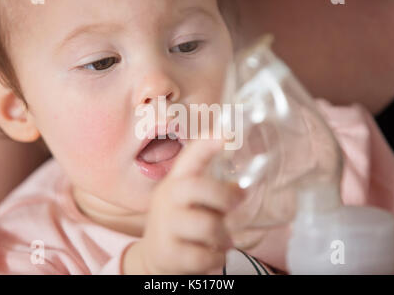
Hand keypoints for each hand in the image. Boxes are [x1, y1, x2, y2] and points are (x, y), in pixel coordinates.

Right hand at [127, 138, 244, 273]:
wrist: (153, 258)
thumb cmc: (181, 223)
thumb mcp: (191, 202)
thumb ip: (213, 192)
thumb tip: (241, 189)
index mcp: (176, 182)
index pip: (189, 158)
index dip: (206, 145)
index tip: (226, 135)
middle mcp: (167, 199)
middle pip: (199, 188)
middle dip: (225, 197)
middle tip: (235, 205)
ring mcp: (165, 226)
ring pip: (207, 225)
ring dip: (224, 237)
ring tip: (223, 241)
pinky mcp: (168, 253)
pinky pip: (204, 256)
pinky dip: (216, 259)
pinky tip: (211, 257)